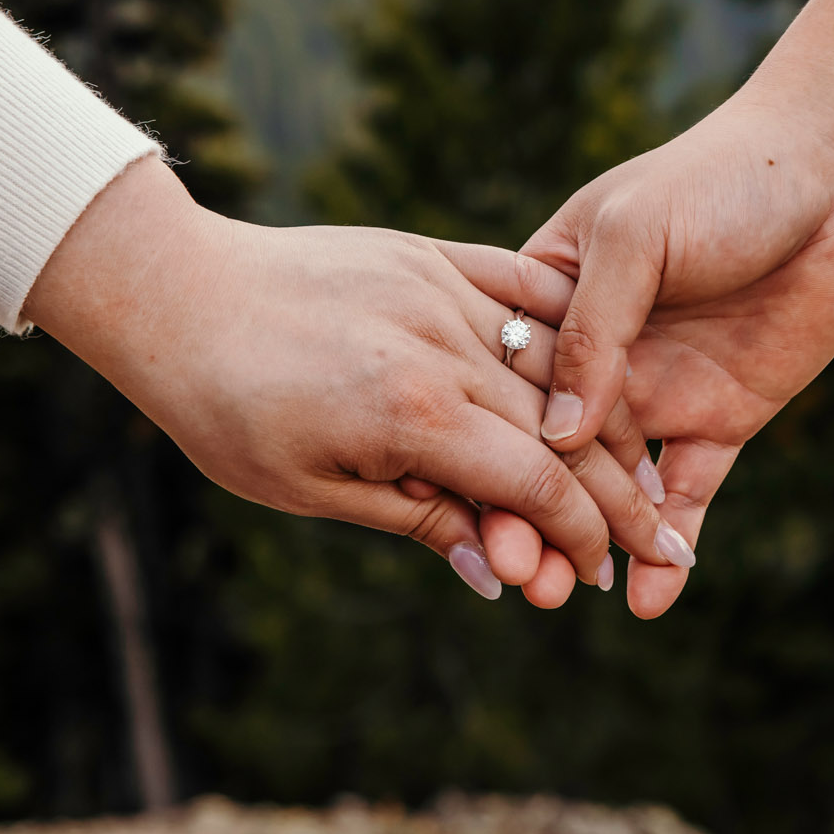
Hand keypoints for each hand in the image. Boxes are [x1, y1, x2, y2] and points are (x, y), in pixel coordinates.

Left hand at [22, 158, 680, 596]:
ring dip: (606, 417)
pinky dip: (568, 322)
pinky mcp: (430, 254)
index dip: (583, 532)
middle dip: (616, 490)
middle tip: (657, 535)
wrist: (176, 295)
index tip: (607, 572)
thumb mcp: (315, 490)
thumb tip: (503, 578)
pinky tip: (601, 358)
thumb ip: (420, 523)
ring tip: (640, 463)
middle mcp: (442, 346)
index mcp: (412, 415)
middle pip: (564, 427)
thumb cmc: (229, 411)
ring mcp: (441, 291)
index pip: (536, 481)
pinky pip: (523, 283)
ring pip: (558, 360)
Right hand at [522, 91, 833, 616]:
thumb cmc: (718, 177)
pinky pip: (688, 495)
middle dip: (528, 515)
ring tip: (569, 596)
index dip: (483, 444)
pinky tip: (652, 598)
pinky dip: (671, 544)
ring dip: (591, 542)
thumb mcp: (636, 233)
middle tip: (517, 579)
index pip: (505, 387)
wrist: (833, 171)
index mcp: (552, 298)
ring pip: (612, 485)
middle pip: (551, 451)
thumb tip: (559, 434)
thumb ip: (594, 330)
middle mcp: (600, 355)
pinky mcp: (723, 419)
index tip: (460, 508)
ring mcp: (660, 391)